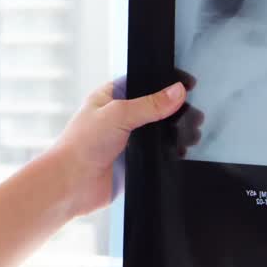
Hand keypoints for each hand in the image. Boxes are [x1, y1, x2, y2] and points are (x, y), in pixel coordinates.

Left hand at [46, 78, 193, 217]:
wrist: (71, 184)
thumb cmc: (81, 145)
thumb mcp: (117, 114)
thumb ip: (150, 104)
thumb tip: (177, 91)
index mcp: (111, 97)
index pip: (144, 82)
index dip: (165, 82)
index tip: (188, 84)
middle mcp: (120, 116)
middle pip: (156, 107)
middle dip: (176, 109)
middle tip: (195, 114)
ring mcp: (128, 139)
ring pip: (159, 130)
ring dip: (177, 131)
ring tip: (193, 132)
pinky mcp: (134, 160)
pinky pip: (158, 152)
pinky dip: (171, 150)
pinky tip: (182, 150)